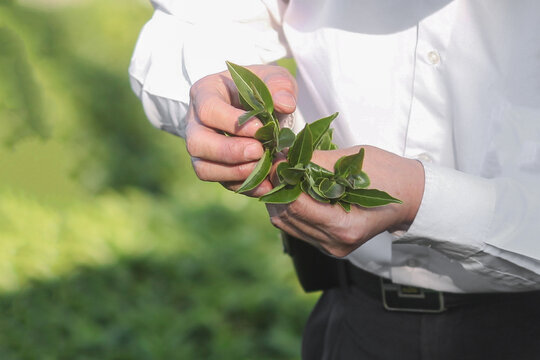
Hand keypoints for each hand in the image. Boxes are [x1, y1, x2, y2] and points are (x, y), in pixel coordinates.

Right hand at [185, 65, 296, 196]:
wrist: (259, 107)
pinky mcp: (214, 167)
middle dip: (228, 152)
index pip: (208, 109)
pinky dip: (244, 186)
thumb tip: (285, 104)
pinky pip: (221, 183)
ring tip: (263, 168)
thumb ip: (280, 85)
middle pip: (196, 143)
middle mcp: (195, 122)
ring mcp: (201, 148)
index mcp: (205, 92)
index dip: (231, 122)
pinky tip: (266, 185)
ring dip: (234, 172)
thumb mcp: (273, 77)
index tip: (260, 128)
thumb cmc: (261, 87)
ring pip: (203, 168)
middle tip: (259, 151)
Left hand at [266, 146, 424, 256]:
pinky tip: (293, 189)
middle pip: (286, 217)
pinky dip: (290, 207)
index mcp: (344, 227)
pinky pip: (297, 227)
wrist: (411, 196)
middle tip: (276, 165)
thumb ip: (315, 162)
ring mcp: (331, 247)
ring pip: (286, 224)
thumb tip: (283, 158)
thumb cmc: (389, 175)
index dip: (281, 181)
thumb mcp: (353, 161)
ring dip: (280, 199)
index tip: (277, 160)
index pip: (296, 206)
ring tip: (283, 176)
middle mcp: (334, 243)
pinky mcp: (328, 244)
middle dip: (276, 190)